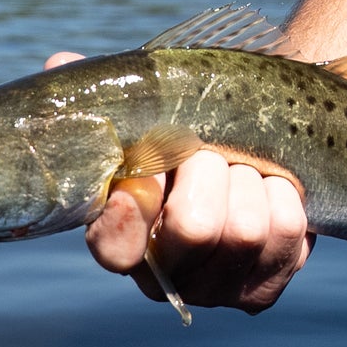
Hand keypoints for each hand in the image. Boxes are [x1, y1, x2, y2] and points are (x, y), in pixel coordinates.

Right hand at [44, 52, 313, 312]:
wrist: (264, 146)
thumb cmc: (197, 129)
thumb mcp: (157, 108)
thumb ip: (113, 93)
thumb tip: (61, 63)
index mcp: (126, 231)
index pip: (114, 245)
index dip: (127, 213)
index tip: (142, 172)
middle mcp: (169, 271)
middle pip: (195, 227)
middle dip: (211, 168)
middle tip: (213, 149)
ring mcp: (219, 283)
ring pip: (245, 229)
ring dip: (252, 179)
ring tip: (246, 165)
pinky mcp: (267, 280)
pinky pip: (284, 229)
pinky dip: (285, 193)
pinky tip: (275, 185)